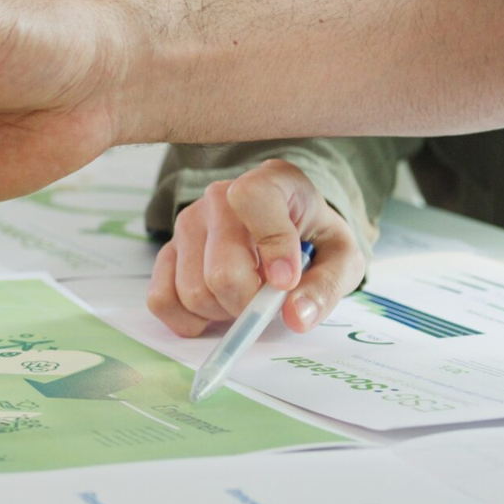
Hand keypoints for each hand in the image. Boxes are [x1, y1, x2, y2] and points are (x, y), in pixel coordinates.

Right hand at [146, 159, 365, 337]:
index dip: (270, 245)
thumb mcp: (341, 257)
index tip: (286, 281)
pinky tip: (214, 310)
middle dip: (248, 304)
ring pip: (193, 292)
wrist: (283, 229)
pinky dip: (189, 320)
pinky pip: (162, 299)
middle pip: (222, 271)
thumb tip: (296, 316)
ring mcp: (186, 224)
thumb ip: (326, 285)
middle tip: (267, 303)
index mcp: (269, 182)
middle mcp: (218, 198)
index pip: (252, 199)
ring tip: (243, 297)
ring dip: (222, 313)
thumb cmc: (313, 239)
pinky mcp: (166, 252)